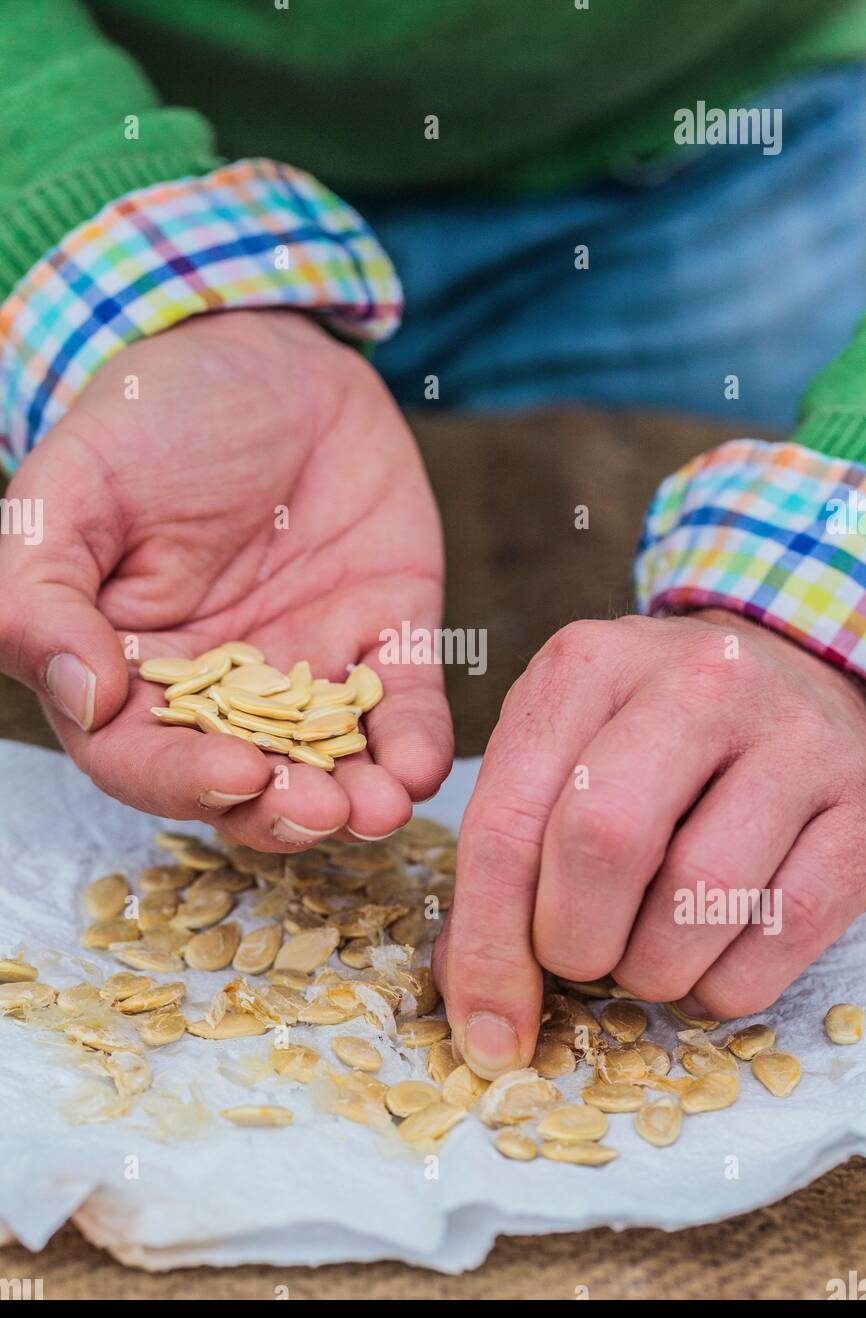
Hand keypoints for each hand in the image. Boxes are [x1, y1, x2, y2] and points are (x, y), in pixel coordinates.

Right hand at [0, 310, 451, 846]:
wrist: (270, 354)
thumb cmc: (153, 415)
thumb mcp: (75, 487)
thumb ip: (43, 591)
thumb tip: (83, 694)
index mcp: (131, 667)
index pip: (142, 755)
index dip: (184, 779)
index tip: (235, 775)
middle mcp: (220, 691)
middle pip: (245, 781)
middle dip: (285, 809)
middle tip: (326, 812)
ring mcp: (306, 669)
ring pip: (328, 763)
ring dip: (357, 798)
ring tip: (382, 807)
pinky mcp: (383, 639)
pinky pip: (402, 706)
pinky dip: (415, 742)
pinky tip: (421, 764)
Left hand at [436, 610, 865, 1076]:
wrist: (788, 677)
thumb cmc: (649, 733)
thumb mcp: (561, 751)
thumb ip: (505, 853)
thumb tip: (477, 998)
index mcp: (590, 664)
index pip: (508, 817)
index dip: (485, 940)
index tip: (485, 1025)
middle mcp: (697, 682)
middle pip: (604, 842)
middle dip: (573, 943)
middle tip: (579, 959)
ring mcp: (793, 738)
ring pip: (701, 894)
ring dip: (654, 969)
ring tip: (645, 957)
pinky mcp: (862, 803)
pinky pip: (787, 928)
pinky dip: (729, 982)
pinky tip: (707, 963)